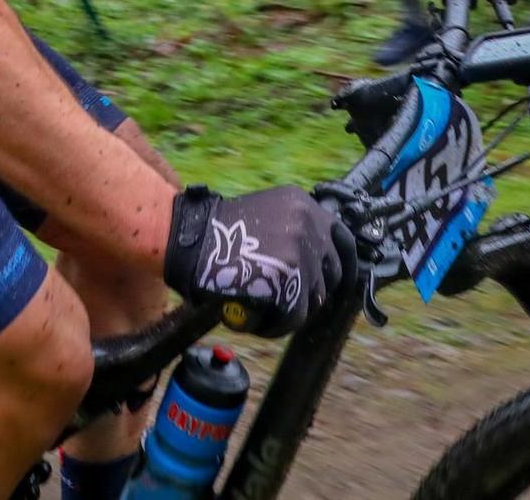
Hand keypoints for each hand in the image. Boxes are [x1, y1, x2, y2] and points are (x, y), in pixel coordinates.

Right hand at [164, 185, 346, 336]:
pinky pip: (295, 317)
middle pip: (331, 271)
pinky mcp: (289, 279)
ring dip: (291, 309)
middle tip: (283, 297)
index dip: (340, 264)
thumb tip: (318, 263)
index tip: (335, 281)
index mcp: (302, 204)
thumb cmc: (217, 235)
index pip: (342, 238)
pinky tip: (255, 320)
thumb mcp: (265, 215)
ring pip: (313, 298)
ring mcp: (301, 250)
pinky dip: (277, 325)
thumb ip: (293, 230)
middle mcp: (308, 223)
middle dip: (310, 289)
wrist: (188, 240)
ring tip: (262, 308)